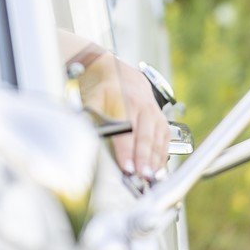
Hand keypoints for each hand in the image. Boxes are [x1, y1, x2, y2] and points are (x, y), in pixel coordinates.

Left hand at [78, 52, 169, 179]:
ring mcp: (153, 111)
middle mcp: (142, 105)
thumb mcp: (91, 98)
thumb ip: (90, 117)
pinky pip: (164, 138)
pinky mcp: (160, 118)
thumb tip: (85, 137)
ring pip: (157, 138)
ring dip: (155, 159)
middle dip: (143, 158)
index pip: (125, 130)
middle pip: (144, 136)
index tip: (126, 166)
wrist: (116, 71)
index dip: (126, 150)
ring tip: (152, 177)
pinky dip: (162, 154)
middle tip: (141, 175)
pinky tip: (158, 168)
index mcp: (123, 100)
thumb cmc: (101, 87)